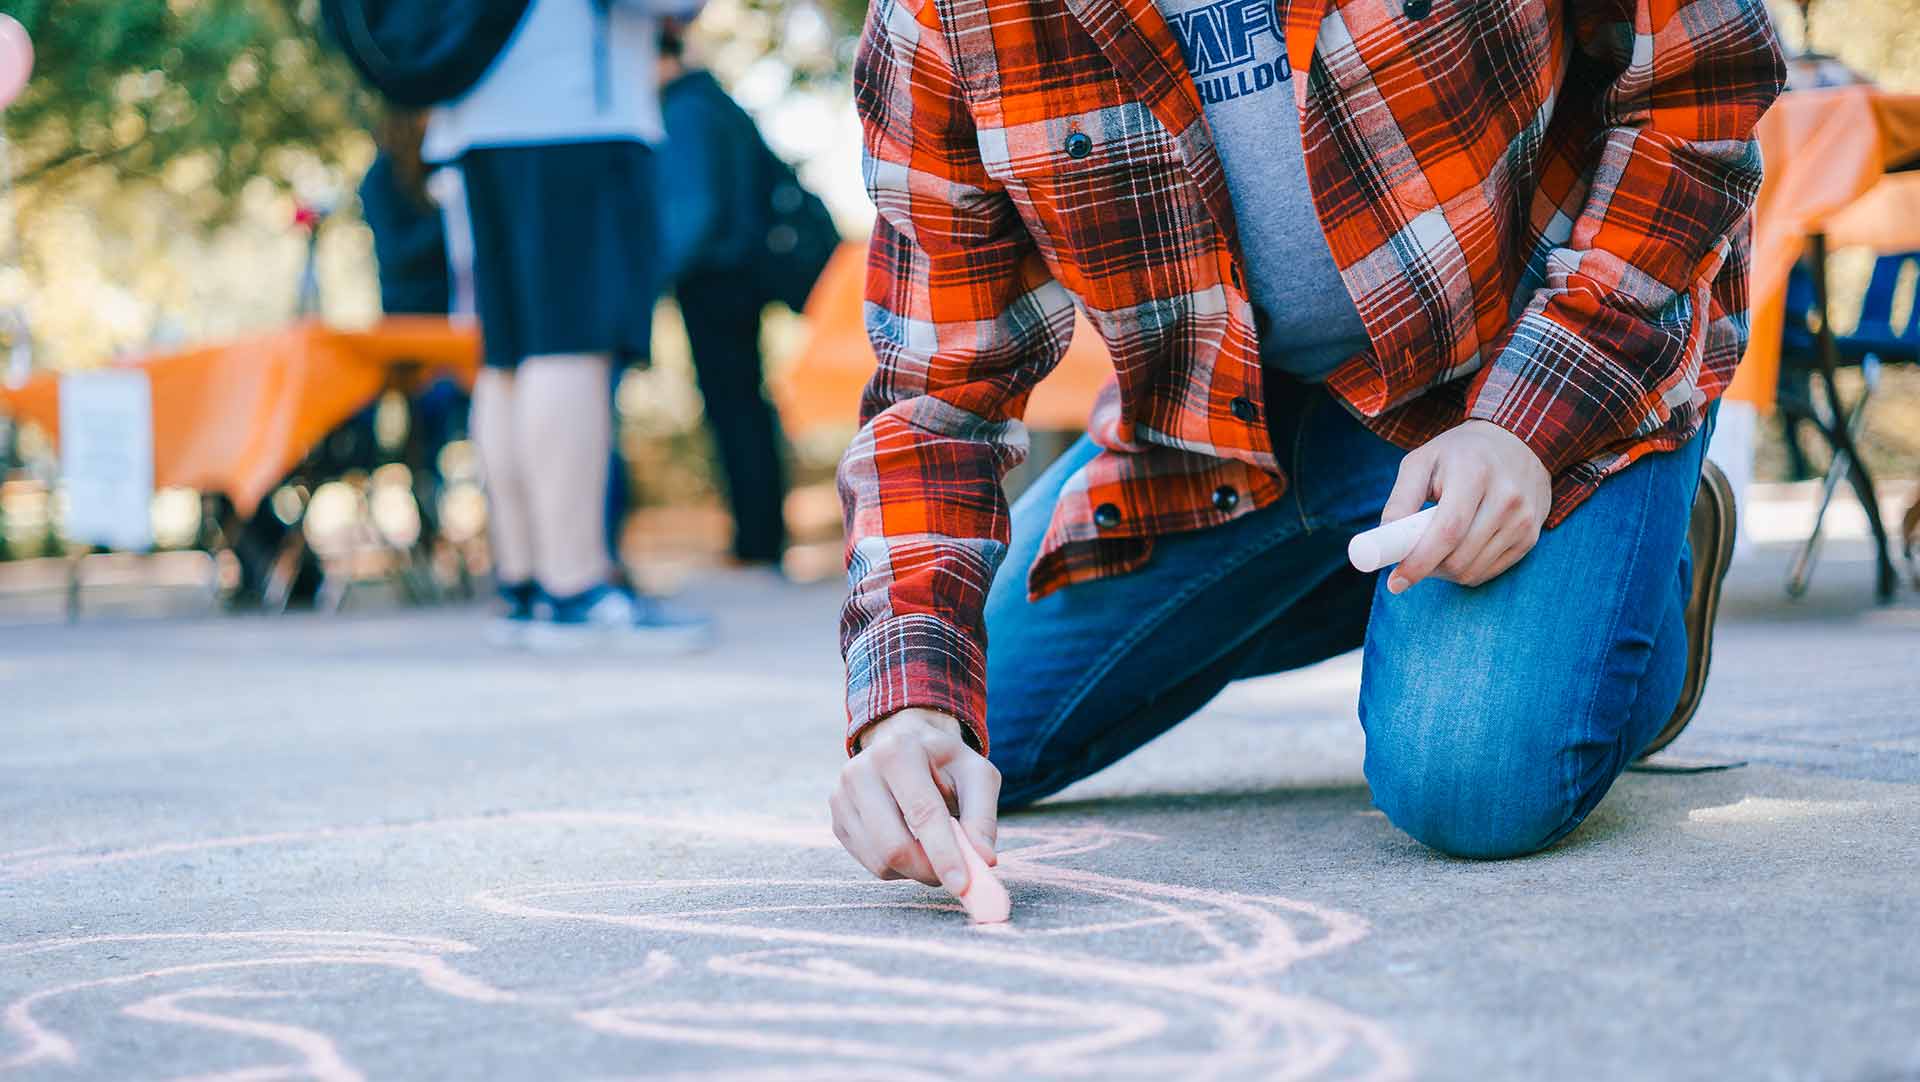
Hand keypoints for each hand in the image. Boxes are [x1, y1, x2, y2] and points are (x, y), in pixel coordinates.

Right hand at [830, 708, 1000, 891]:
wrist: (906, 747)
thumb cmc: (946, 765)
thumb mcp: (977, 777)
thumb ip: (982, 817)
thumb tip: (983, 860)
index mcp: (899, 751)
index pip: (922, 812)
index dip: (944, 853)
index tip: (962, 885)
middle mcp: (861, 770)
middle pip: (893, 845)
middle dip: (928, 870)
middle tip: (956, 877)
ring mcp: (842, 796)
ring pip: (880, 861)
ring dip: (915, 871)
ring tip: (934, 851)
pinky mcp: (837, 820)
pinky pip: (869, 863)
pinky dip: (897, 867)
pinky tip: (911, 844)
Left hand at [1380, 419, 1549, 593]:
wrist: (1517, 442)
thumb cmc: (1459, 454)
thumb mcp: (1422, 462)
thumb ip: (1401, 500)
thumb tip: (1385, 541)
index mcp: (1474, 473)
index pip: (1447, 532)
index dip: (1419, 561)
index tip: (1395, 582)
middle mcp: (1506, 498)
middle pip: (1459, 558)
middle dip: (1427, 568)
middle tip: (1410, 558)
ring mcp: (1523, 519)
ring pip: (1472, 571)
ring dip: (1445, 571)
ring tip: (1434, 547)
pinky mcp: (1530, 536)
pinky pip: (1489, 572)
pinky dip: (1466, 570)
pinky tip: (1458, 548)